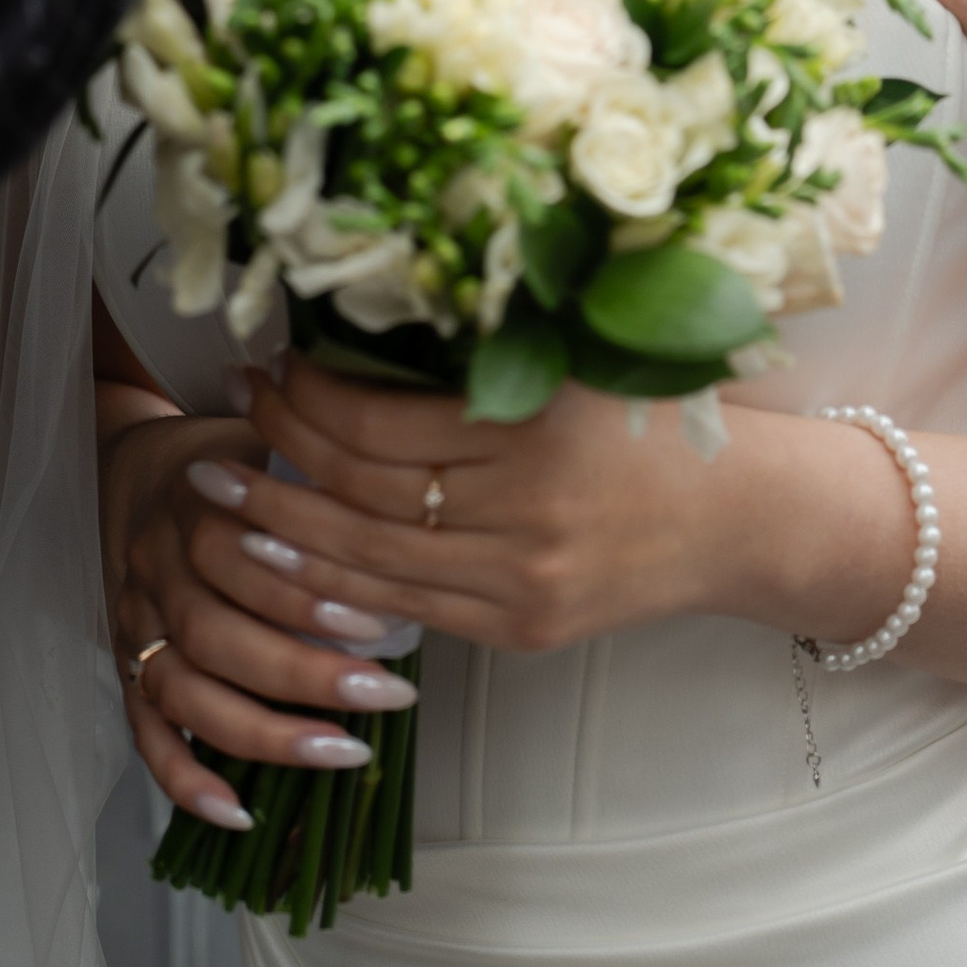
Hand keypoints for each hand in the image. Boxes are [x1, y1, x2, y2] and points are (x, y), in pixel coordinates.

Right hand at [99, 396, 426, 831]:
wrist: (133, 470)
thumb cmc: (231, 462)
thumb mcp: (268, 438)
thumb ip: (316, 473)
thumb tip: (400, 512)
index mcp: (191, 501)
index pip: (236, 554)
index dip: (303, 594)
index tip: (379, 622)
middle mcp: (155, 566)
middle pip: (214, 632)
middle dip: (303, 673)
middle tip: (386, 695)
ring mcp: (135, 623)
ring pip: (183, 689)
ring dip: (262, 732)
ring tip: (343, 752)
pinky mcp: (125, 667)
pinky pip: (145, 732)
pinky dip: (185, 778)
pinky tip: (238, 812)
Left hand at [204, 355, 768, 659]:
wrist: (740, 516)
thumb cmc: (651, 419)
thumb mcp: (571, 366)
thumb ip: (476, 358)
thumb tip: (353, 337)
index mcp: (535, 427)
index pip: (381, 420)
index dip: (309, 393)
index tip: (272, 362)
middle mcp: (526, 513)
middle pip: (363, 490)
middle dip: (280, 453)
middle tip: (227, 415)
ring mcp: (521, 582)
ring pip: (369, 560)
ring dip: (286, 528)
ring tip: (226, 497)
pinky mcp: (520, 629)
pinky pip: (407, 611)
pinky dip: (339, 587)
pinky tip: (291, 564)